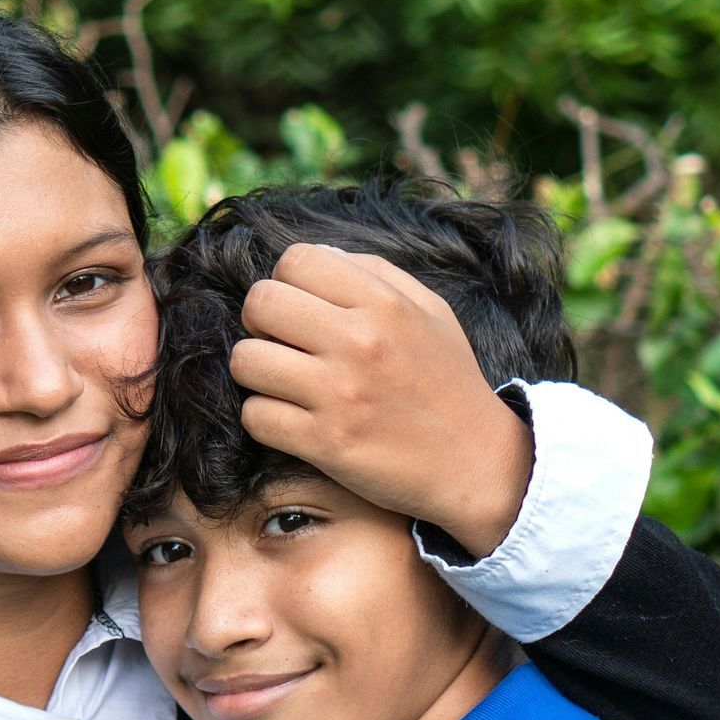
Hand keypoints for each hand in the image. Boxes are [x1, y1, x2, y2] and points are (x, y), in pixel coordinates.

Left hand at [231, 243, 532, 557]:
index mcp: (384, 304)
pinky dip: (264, 418)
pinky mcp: (324, 443)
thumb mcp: (430, 312)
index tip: (301, 307)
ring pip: (246, 360)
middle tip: (282, 342)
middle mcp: (359, 342)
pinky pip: (254, 415)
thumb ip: (376, 274)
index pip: (295, 260)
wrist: (474, 462)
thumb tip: (321, 256)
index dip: (288, 282)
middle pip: (261, 302)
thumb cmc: (447, 381)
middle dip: (261, 320)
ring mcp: (338, 394)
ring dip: (256, 371)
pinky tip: (290, 418)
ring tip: (282, 381)